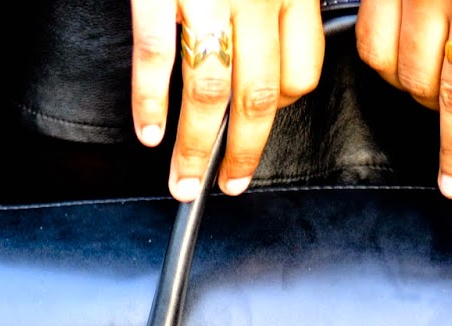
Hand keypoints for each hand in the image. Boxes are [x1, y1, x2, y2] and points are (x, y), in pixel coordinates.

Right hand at [132, 0, 324, 199]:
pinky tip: (150, 132)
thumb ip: (268, 13)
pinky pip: (156, 56)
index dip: (281, 112)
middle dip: (241, 151)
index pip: (302, 73)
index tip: (258, 133)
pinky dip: (151, 103)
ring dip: (196, 147)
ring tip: (184, 180)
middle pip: (258, 97)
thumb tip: (256, 64)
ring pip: (210, 91)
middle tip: (229, 183)